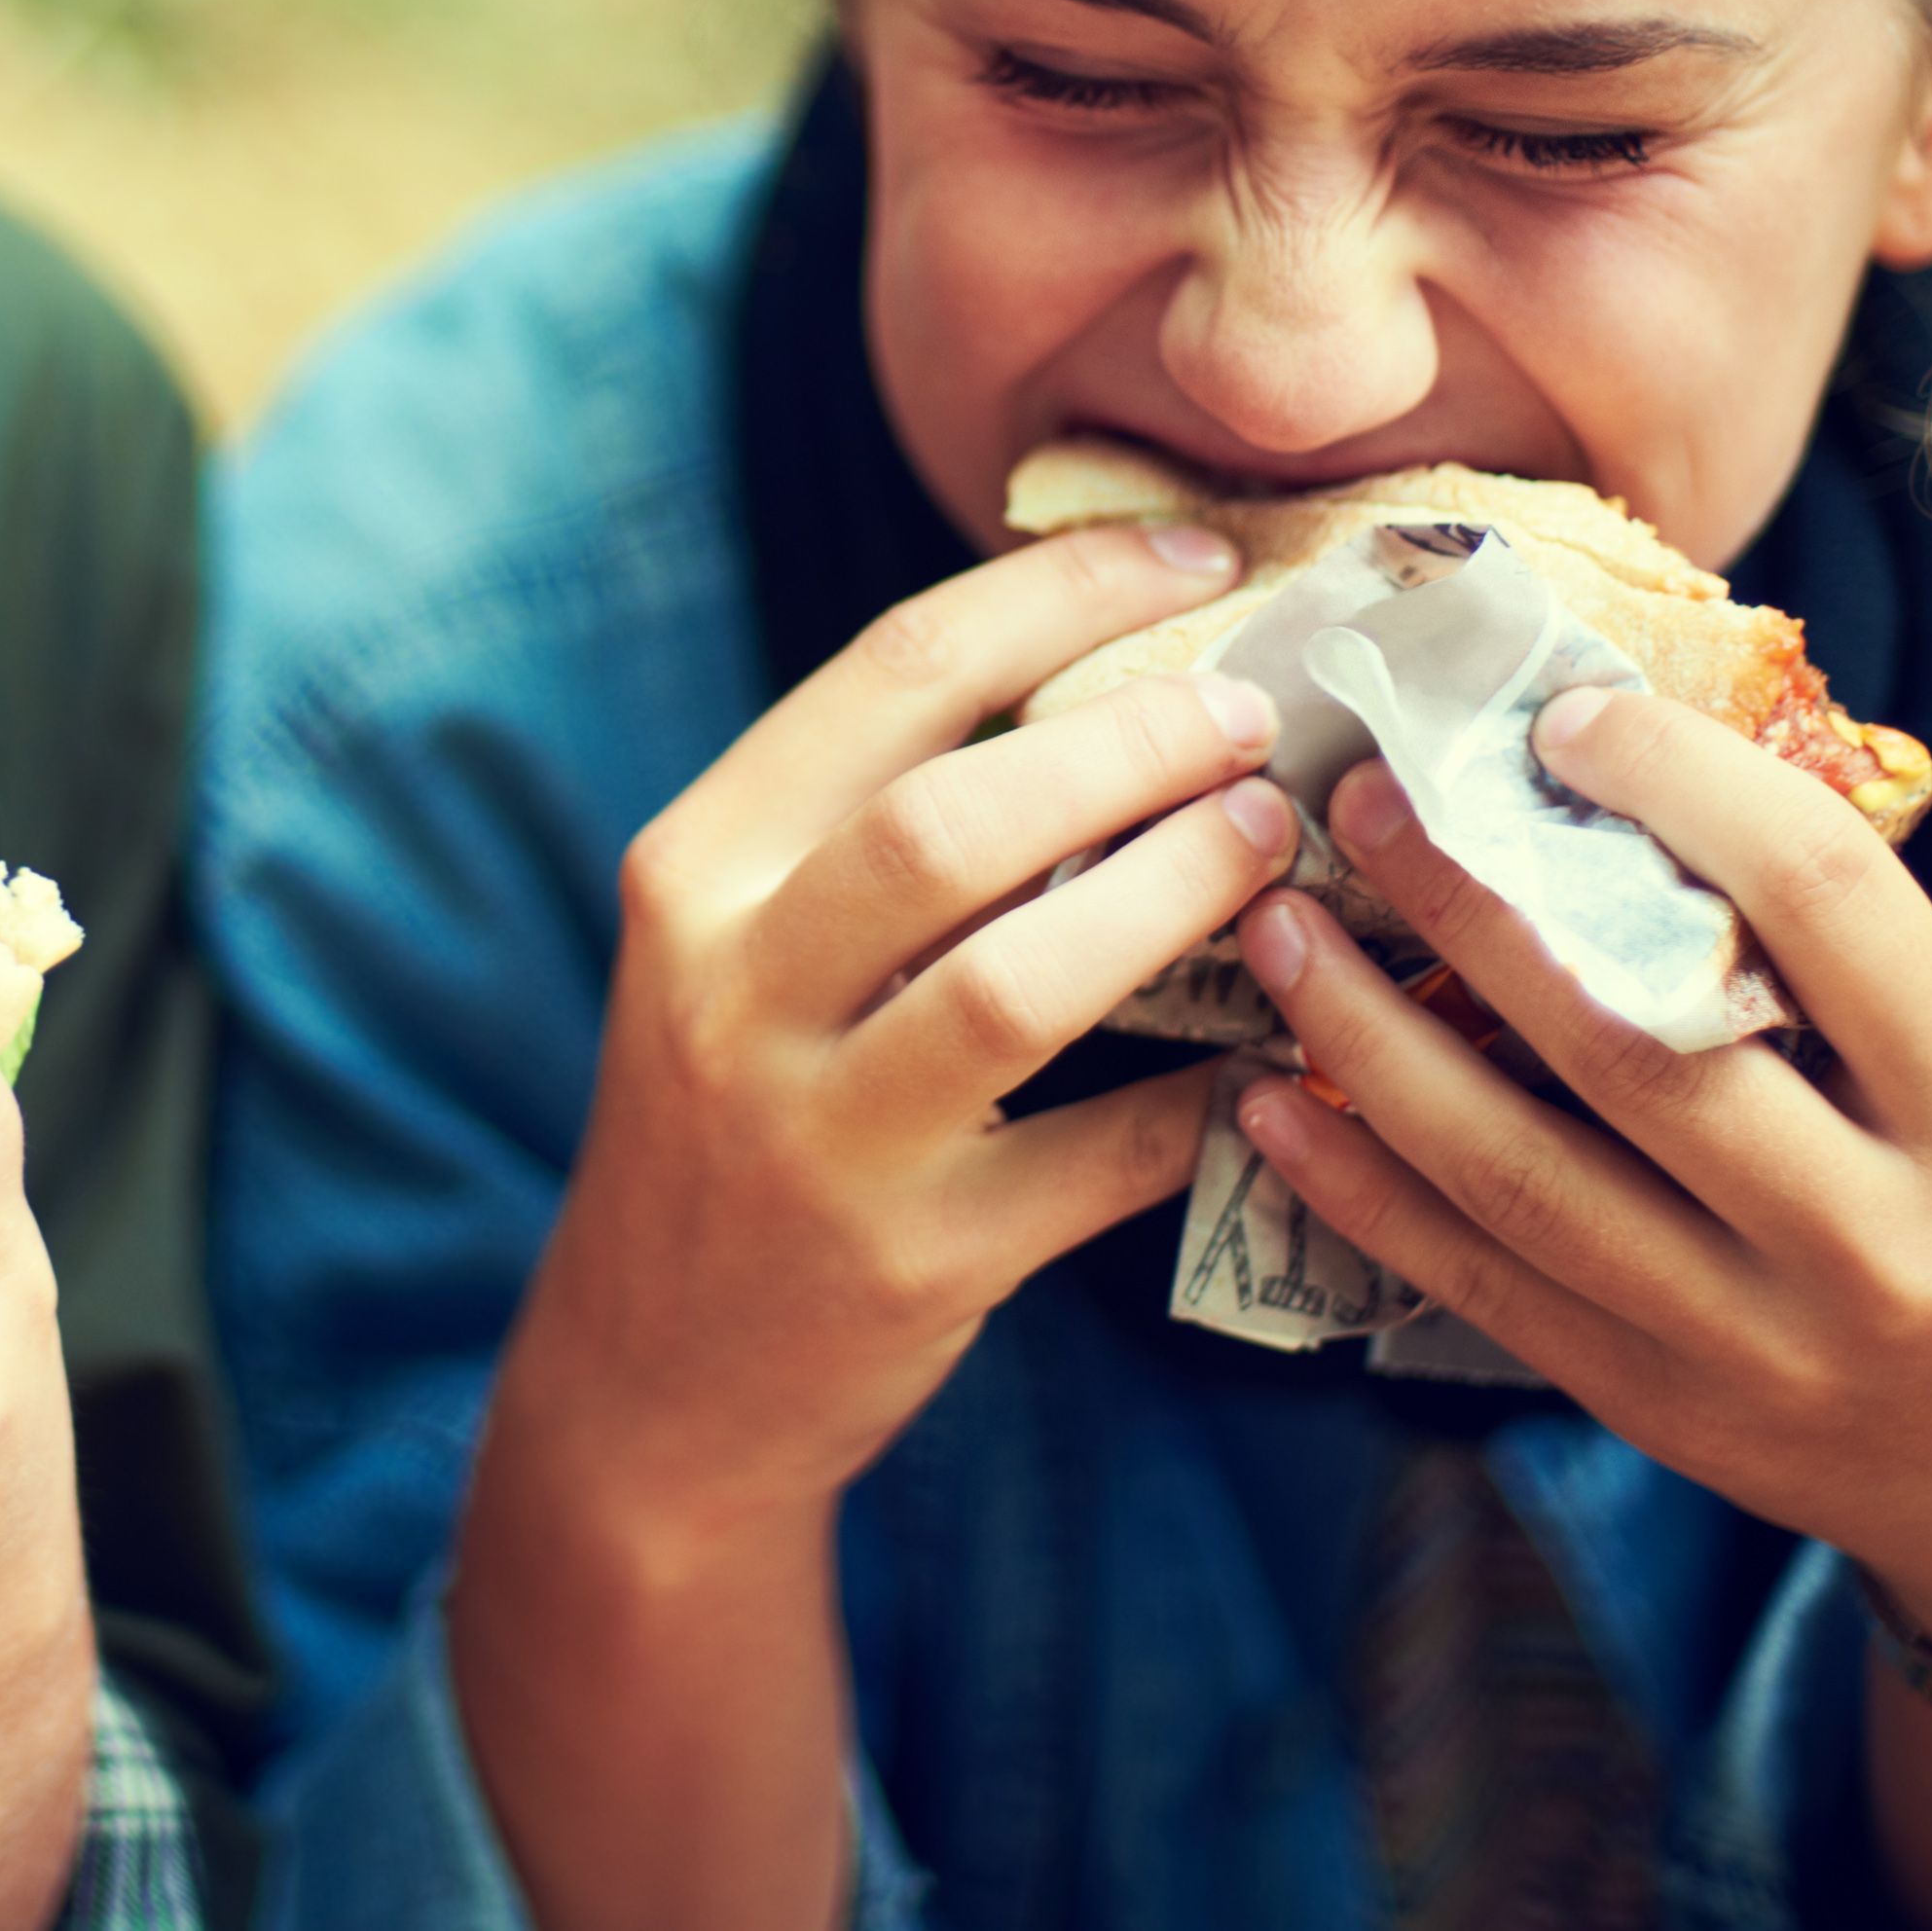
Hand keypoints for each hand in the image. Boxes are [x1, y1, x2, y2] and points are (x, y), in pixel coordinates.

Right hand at [444, 524, 1294, 1930]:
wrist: (651, 1376)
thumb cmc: (737, 1110)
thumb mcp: (736, 941)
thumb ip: (866, 811)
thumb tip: (1106, 652)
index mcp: (695, 869)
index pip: (886, 674)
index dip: (1057, 593)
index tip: (1193, 555)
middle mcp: (732, 990)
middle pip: (951, 818)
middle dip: (1131, 742)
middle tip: (1253, 711)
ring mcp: (815, 1134)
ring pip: (1016, 981)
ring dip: (1171, 893)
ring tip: (1272, 839)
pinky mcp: (909, 1261)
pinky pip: (1097, 1161)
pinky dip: (1202, 1097)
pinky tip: (1279, 1047)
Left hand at [1237, 688, 1931, 1674]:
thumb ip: (1839, 971)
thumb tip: (1622, 789)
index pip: (1825, 903)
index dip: (1681, 783)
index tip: (1564, 717)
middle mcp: (1871, 1240)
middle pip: (1632, 1037)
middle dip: (1470, 903)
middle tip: (1362, 800)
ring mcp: (1755, 1343)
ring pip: (1520, 1171)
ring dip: (1371, 1040)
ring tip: (1275, 933)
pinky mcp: (1657, 1410)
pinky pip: (1478, 1282)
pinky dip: (1359, 1188)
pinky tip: (1270, 1102)